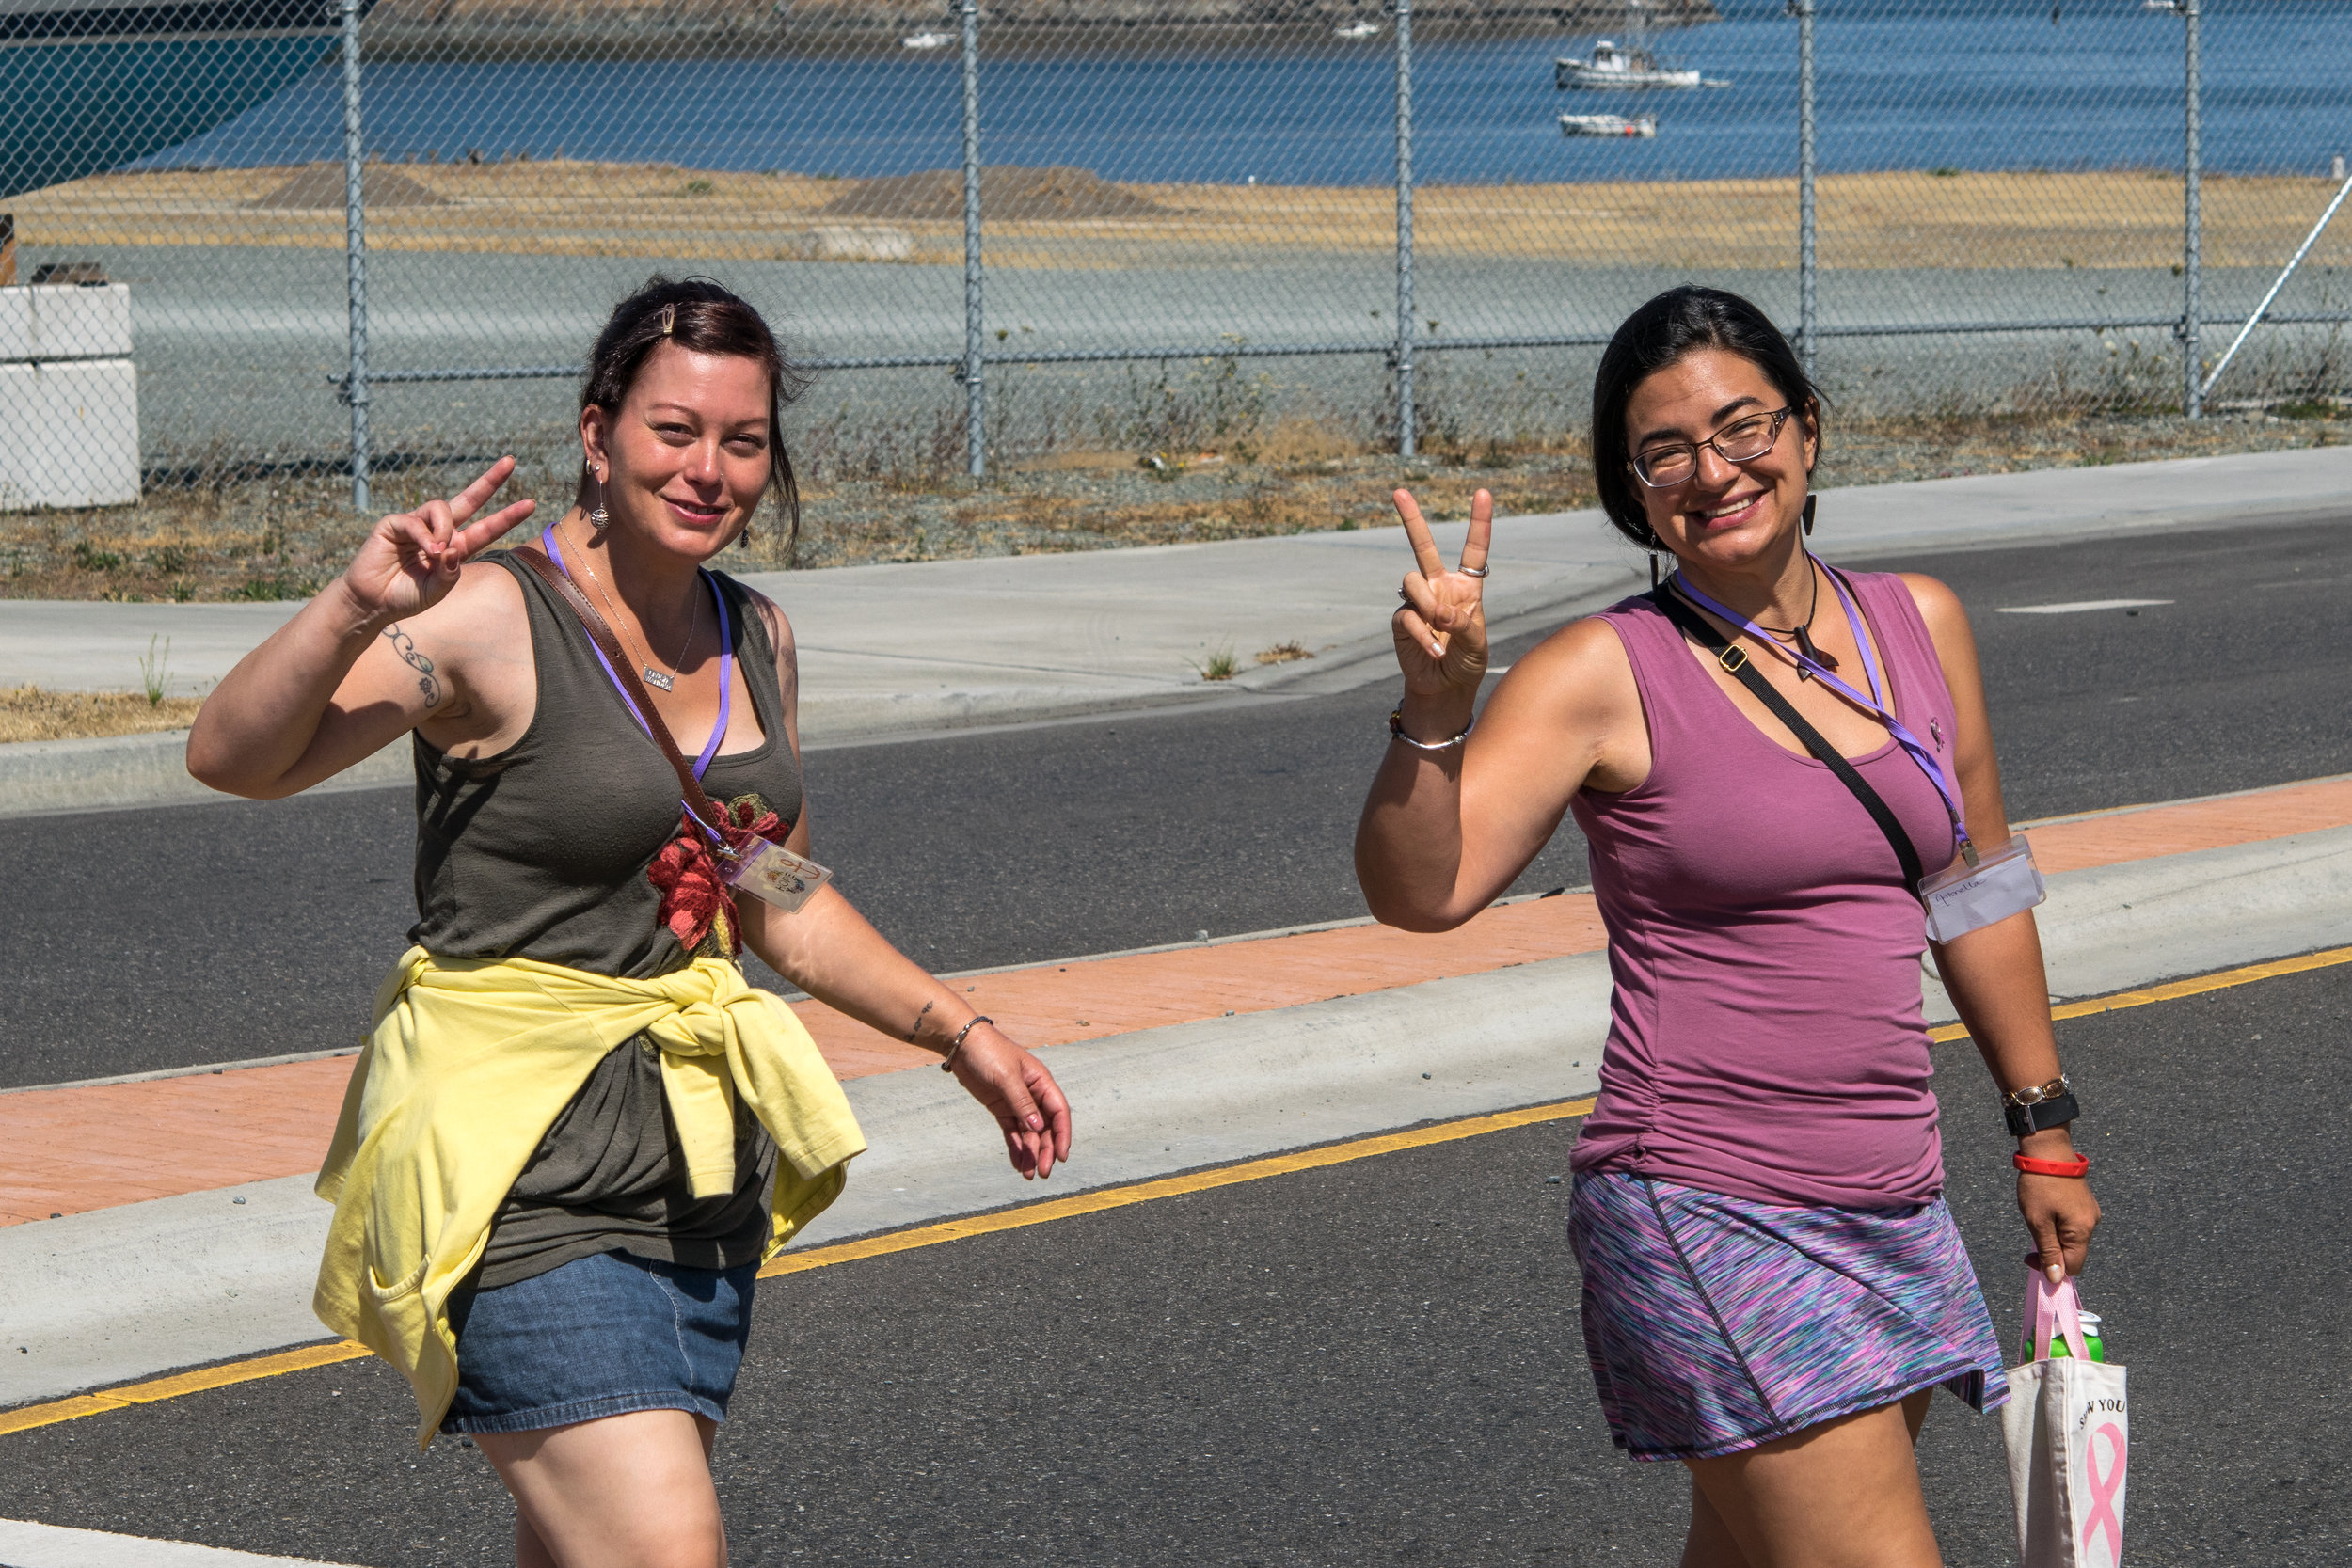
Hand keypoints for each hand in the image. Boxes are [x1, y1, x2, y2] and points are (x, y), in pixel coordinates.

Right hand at [338, 457, 536, 625]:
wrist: (373, 603)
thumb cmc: (405, 596)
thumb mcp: (437, 590)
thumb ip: (450, 573)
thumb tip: (455, 549)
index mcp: (456, 547)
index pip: (486, 528)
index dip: (507, 516)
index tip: (531, 504)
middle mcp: (439, 532)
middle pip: (469, 499)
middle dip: (489, 481)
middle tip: (510, 461)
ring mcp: (417, 524)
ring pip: (442, 507)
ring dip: (445, 528)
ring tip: (437, 552)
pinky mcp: (394, 524)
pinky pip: (416, 521)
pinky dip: (425, 536)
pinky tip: (427, 551)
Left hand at [949, 1026, 1072, 1179]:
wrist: (963, 1044)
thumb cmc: (989, 1052)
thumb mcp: (1006, 1077)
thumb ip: (1022, 1102)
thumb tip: (1038, 1128)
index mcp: (1041, 1082)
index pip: (1059, 1112)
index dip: (1062, 1134)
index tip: (1062, 1156)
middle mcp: (1033, 1094)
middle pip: (1045, 1127)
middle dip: (1046, 1150)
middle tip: (1044, 1172)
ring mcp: (1017, 1103)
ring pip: (1029, 1133)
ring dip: (1031, 1153)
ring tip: (1029, 1175)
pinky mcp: (1001, 1109)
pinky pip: (1012, 1132)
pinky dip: (1015, 1148)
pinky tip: (1018, 1164)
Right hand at [1391, 488, 1491, 697]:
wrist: (1444, 687)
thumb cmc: (1467, 662)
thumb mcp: (1478, 644)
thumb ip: (1465, 625)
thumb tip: (1439, 613)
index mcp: (1466, 587)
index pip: (1474, 550)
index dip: (1479, 522)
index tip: (1483, 493)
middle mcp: (1439, 587)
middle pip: (1423, 546)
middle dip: (1410, 518)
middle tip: (1398, 491)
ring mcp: (1418, 601)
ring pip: (1411, 581)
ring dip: (1427, 604)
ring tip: (1441, 627)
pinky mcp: (1401, 620)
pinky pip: (1407, 616)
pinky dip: (1422, 634)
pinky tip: (1433, 650)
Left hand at [2019, 1172, 2099, 1283]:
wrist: (2049, 1151)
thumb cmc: (2040, 1186)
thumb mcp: (2038, 1221)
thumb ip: (2048, 1251)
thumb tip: (2056, 1279)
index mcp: (2082, 1231)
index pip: (2073, 1266)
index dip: (2051, 1268)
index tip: (2029, 1256)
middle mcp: (2092, 1224)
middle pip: (2072, 1252)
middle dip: (2050, 1250)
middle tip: (2031, 1232)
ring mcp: (2090, 1212)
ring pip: (2071, 1238)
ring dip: (2053, 1235)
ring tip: (2038, 1215)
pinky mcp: (2085, 1203)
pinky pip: (2072, 1224)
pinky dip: (2057, 1224)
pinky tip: (2045, 1208)